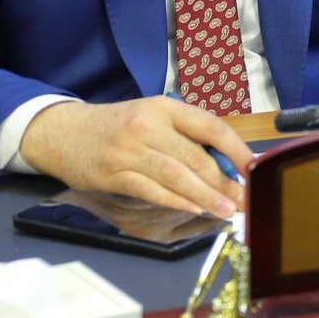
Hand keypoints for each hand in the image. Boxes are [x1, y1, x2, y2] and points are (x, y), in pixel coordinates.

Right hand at [19, 96, 252, 217]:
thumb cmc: (118, 126)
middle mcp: (149, 124)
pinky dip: (175, 200)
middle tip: (244, 199)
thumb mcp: (152, 118)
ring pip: (176, 175)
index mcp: (165, 107)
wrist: (63, 132)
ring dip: (205, 195)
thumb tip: (226, 166)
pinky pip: (150, 189)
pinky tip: (193, 209)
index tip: (255, 169)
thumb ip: (185, 137)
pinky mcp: (113, 173)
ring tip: (226, 210)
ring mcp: (129, 149)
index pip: (211, 126)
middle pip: (196, 156)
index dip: (237, 149)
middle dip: (225, 181)